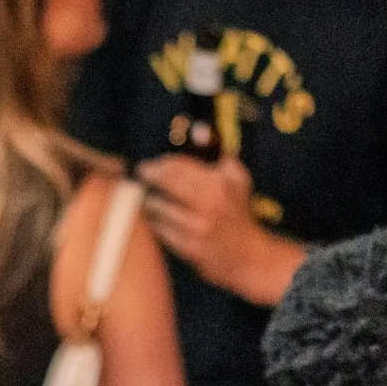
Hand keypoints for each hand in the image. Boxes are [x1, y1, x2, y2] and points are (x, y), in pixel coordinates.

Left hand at [135, 155, 303, 305]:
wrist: (245, 255)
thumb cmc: (236, 211)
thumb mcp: (236, 177)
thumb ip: (216, 152)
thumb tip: (197, 130)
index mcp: (218, 184)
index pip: (178, 166)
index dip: (160, 163)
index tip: (151, 165)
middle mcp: (208, 205)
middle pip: (164, 182)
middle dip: (148, 176)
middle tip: (141, 175)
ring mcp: (196, 229)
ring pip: (156, 207)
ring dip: (148, 200)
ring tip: (148, 197)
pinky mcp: (187, 248)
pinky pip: (158, 228)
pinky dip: (154, 221)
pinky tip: (156, 218)